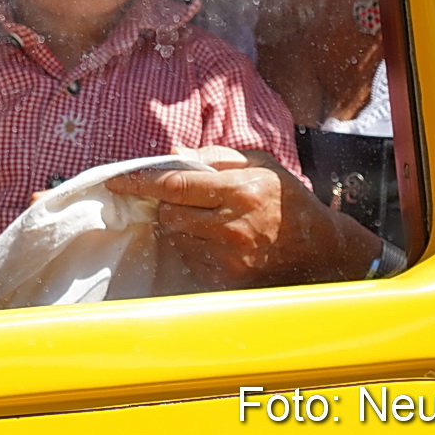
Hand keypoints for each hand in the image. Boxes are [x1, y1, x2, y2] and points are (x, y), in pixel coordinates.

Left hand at [107, 148, 378, 288]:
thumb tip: (172, 154)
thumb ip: (214, 156)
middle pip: (169, 216)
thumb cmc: (285, 199)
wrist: (320, 248)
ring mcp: (229, 258)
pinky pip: (191, 260)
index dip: (140, 183)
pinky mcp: (228, 280)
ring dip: (180, 228)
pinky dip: (193, 248)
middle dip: (166, 206)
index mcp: (238, 191)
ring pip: (177, 240)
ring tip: (206, 220)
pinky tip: (217, 241)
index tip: (115, 181)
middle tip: (181, 200)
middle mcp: (231, 226)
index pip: (175, 185)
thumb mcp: (258, 164)